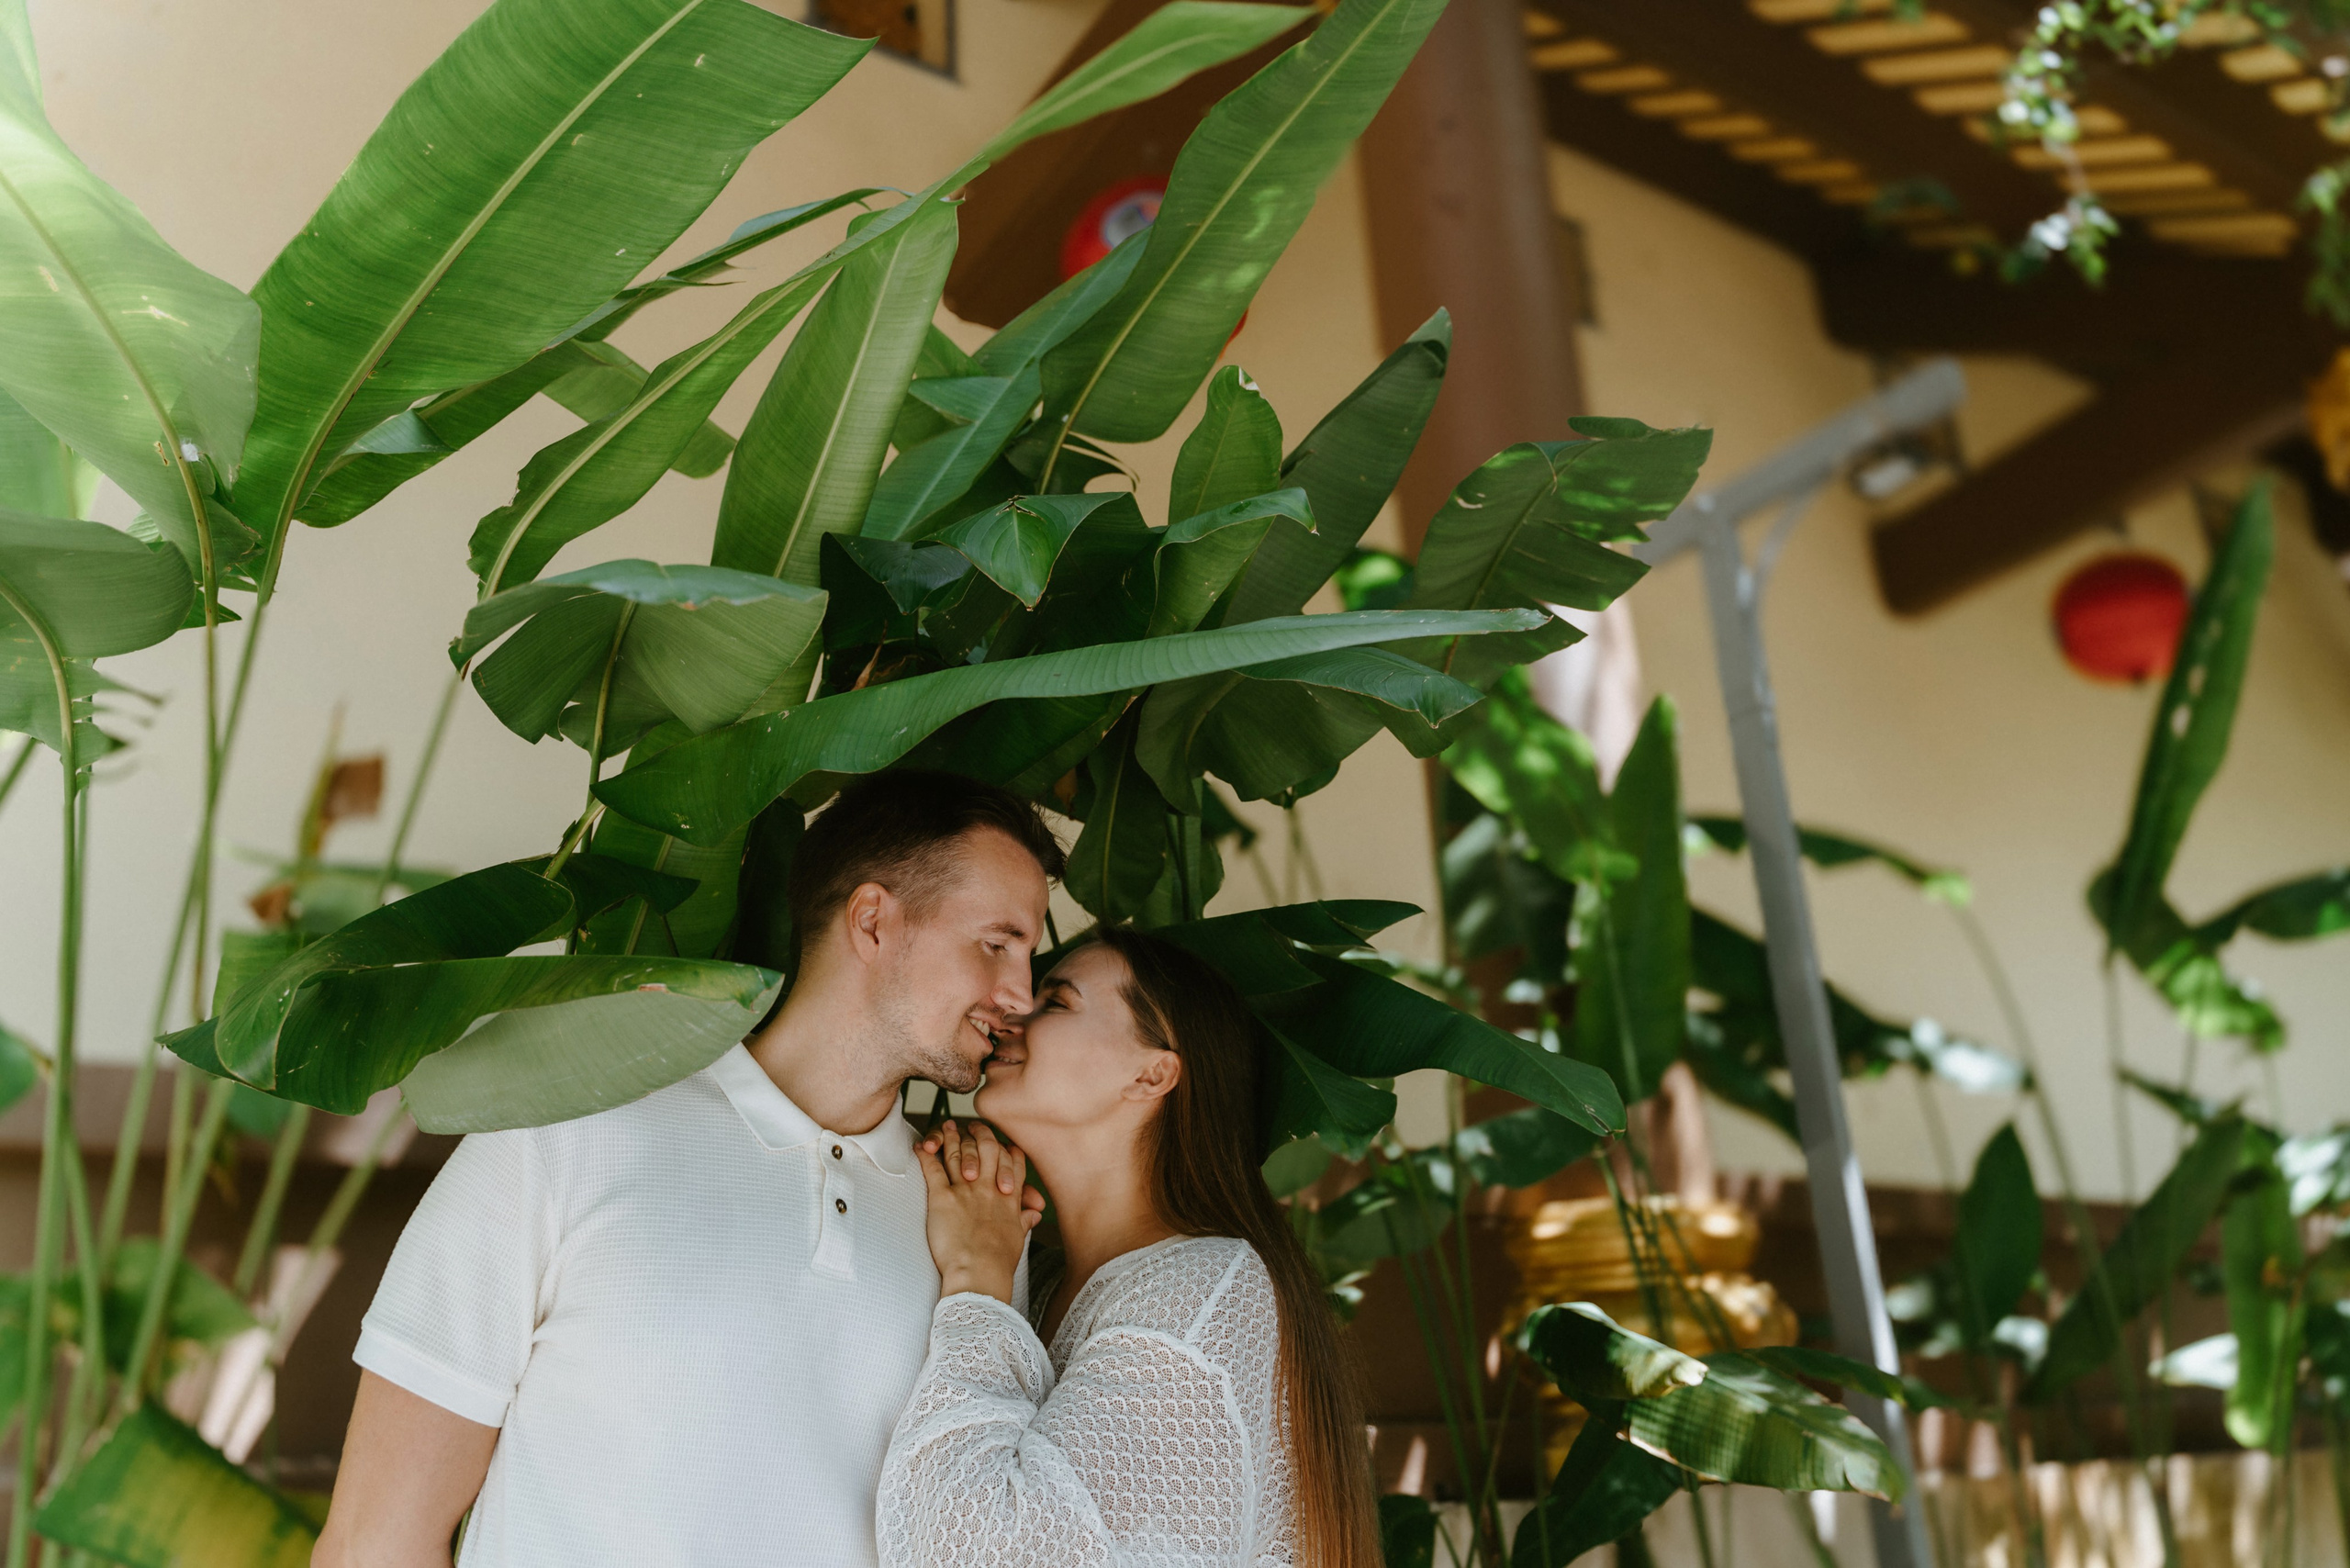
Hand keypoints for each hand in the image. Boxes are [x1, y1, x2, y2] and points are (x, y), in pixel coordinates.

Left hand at [916, 1119, 1043, 1303]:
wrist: (979, 1274)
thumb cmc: (999, 1262)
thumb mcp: (1017, 1239)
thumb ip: (1023, 1221)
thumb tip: (1033, 1216)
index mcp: (1008, 1197)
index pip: (1011, 1160)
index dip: (1005, 1147)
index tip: (999, 1141)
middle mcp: (988, 1187)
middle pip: (987, 1148)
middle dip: (979, 1133)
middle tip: (971, 1126)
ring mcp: (965, 1190)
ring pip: (959, 1153)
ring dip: (951, 1138)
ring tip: (945, 1127)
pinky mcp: (942, 1198)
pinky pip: (933, 1170)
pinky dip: (926, 1156)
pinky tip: (921, 1147)